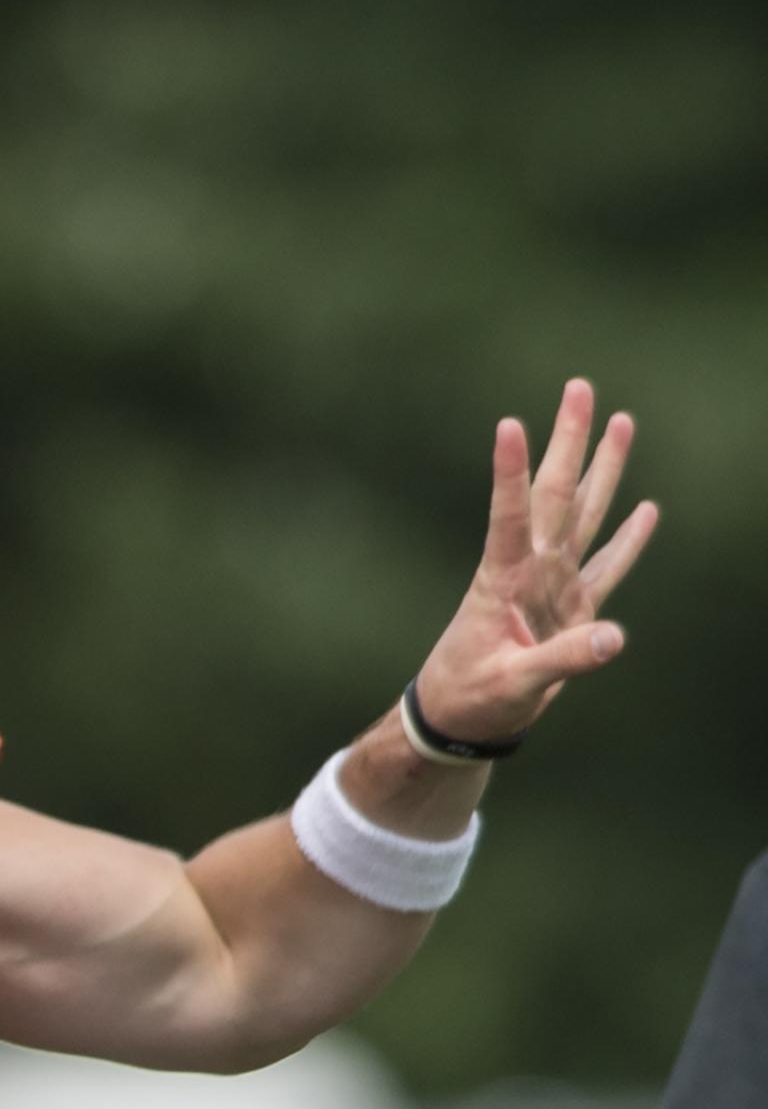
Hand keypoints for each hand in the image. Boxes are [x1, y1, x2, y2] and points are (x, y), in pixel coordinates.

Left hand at [410, 377, 657, 744]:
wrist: (462, 721)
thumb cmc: (473, 699)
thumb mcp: (513, 684)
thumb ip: (562, 660)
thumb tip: (615, 638)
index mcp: (503, 581)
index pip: (509, 516)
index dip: (510, 472)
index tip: (509, 424)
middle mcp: (531, 571)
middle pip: (557, 494)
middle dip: (569, 442)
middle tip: (578, 387)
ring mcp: (554, 585)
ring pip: (584, 515)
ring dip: (602, 470)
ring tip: (619, 422)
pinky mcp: (573, 608)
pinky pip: (607, 566)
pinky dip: (627, 540)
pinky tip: (646, 508)